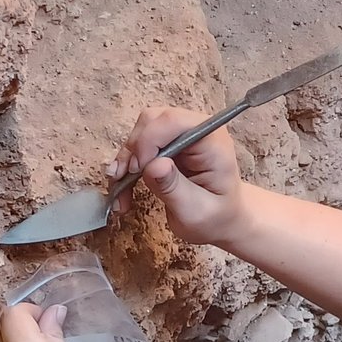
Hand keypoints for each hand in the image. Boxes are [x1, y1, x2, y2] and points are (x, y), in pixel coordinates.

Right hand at [111, 107, 249, 251]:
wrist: (221, 220)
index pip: (174, 121)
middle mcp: (196, 130)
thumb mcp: (195, 211)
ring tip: (120, 191)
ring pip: (140, 132)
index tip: (137, 169)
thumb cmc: (215, 217)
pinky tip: (122, 191)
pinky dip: (126, 167)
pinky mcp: (167, 144)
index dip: (149, 140)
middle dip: (133, 150)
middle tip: (125, 181)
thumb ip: (174, 188)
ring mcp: (180, 135)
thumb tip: (154, 165)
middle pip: (152, 121)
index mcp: (212, 142)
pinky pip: (137, 146)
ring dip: (125, 160)